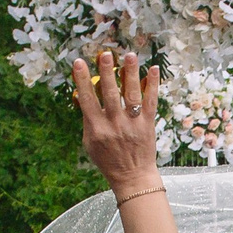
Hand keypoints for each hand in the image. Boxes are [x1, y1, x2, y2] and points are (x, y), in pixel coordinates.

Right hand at [69, 49, 161, 192]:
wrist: (132, 177)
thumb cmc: (108, 160)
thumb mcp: (90, 144)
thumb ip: (88, 120)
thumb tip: (82, 97)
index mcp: (97, 129)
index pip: (87, 100)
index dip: (82, 80)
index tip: (78, 63)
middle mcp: (115, 125)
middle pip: (110, 94)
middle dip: (107, 72)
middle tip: (105, 54)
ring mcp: (133, 124)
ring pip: (131, 95)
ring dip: (130, 74)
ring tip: (129, 55)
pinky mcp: (148, 125)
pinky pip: (150, 102)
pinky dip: (153, 85)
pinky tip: (154, 69)